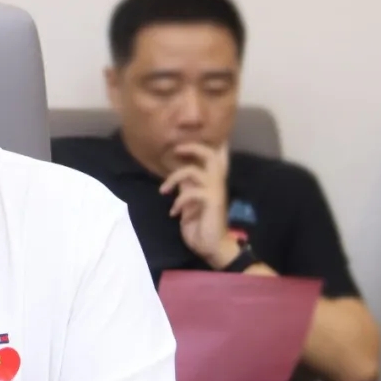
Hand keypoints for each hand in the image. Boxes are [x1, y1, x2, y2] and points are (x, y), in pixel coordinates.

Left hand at [159, 142, 238, 269]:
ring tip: (163, 191)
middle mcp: (217, 182)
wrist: (212, 246)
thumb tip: (177, 174)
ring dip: (173, 178)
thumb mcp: (190, 202)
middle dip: (191, 148)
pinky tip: (174, 213)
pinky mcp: (211, 202)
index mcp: (213, 181)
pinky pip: (191, 193)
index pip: (217, 156)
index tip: (192, 134)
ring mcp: (215, 191)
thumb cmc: (201, 225)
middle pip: (210, 154)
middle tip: (175, 149)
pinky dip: (178, 201)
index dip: (209, 142)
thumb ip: (187, 186)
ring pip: (194, 171)